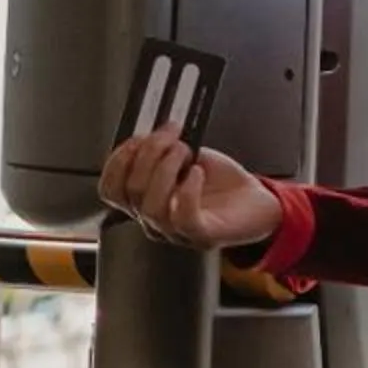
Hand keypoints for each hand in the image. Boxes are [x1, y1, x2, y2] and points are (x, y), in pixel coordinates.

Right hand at [99, 132, 279, 251]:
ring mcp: (176, 233)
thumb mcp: (187, 157)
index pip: (110, 190)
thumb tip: (152, 130)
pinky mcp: (202, 237)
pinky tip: (197, 173)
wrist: (257, 204)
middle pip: (131, 192)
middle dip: (148, 154)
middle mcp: (155, 221)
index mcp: (145, 201)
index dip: (117, 162)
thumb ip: (165, 148)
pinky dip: (188, 191)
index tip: (136, 138)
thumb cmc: (221, 184)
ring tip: (185, 150)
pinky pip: (184, 218)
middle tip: (170, 134)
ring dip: (165, 169)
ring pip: (151, 207)